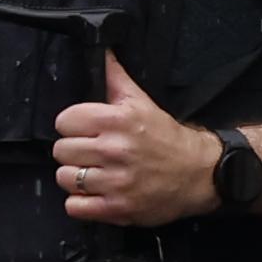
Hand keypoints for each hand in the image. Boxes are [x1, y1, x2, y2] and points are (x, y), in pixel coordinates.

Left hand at [52, 51, 221, 230]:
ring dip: (74, 178)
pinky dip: (80, 203)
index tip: (83, 131)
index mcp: (117, 121)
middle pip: (61, 150)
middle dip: (73, 152)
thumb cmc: (166, 137)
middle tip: (90, 153)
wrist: (200, 173)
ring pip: (64, 178)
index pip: (64, 121)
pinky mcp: (118, 209)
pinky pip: (75, 207)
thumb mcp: (142, 102)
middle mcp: (114, 150)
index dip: (71, 126)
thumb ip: (115, 79)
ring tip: (92, 174)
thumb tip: (102, 52)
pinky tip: (94, 194)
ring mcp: (116, 182)